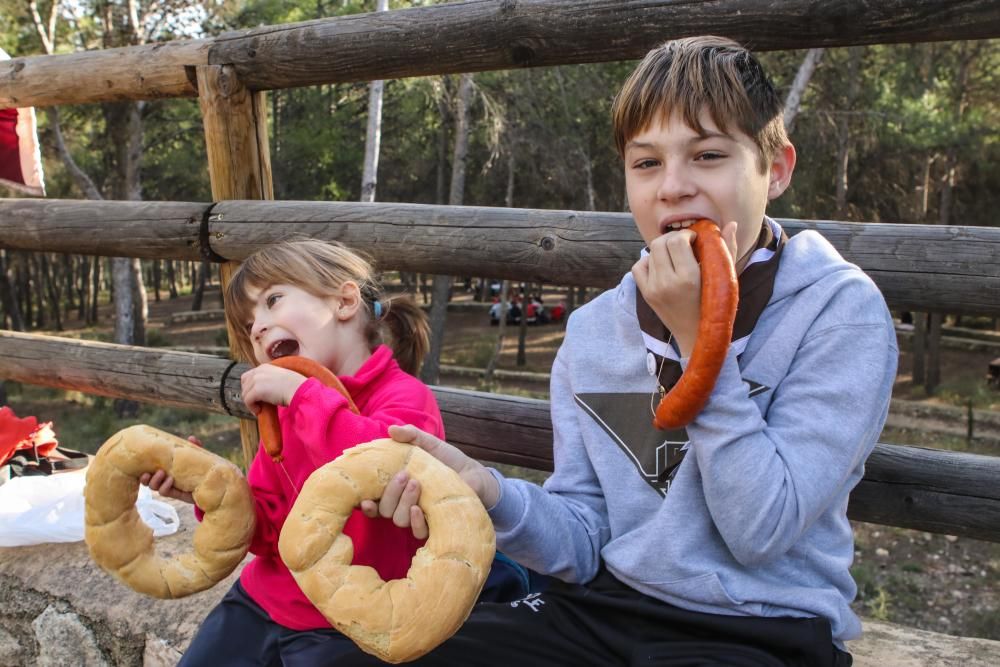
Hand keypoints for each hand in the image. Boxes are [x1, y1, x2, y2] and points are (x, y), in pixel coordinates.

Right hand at [138, 435, 200, 504]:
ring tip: (162, 473)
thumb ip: (194, 448)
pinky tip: (170, 480)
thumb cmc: (202, 468)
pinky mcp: (175, 494)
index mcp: (166, 467)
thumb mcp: (197, 456)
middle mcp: (165, 478)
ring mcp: (169, 486)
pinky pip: (163, 492)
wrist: (212, 484)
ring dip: (154, 481)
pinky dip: (164, 486)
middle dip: (144, 477)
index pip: (150, 467)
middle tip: (148, 472)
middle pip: (146, 480)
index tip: (141, 460)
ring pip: (153, 486)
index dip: (143, 466)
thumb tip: (191, 438)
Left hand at [240, 364, 308, 414]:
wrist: (299, 389)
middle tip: (257, 404)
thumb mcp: (281, 378)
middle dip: (248, 395)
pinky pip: (247, 401)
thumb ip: (270, 380)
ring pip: (245, 394)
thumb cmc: (295, 387)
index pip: (248, 376)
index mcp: (264, 367)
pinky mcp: (256, 390)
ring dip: (251, 403)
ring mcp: (256, 379)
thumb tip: (263, 393)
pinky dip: (252, 408)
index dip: (250, 388)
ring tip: (260, 409)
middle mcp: (258, 371)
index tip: (258, 397)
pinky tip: (260, 411)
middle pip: (244, 384)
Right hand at [359, 424, 500, 538]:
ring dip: (403, 502)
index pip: (373, 501)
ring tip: (416, 483)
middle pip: (384, 509)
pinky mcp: (434, 524)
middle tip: (404, 476)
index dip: (365, 504)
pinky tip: (419, 508)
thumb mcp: (429, 444)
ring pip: (399, 519)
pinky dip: (415, 521)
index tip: (364, 499)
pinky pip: (418, 531)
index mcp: (395, 488)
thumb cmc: (446, 460)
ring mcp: (417, 516)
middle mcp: (402, 504)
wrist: (472, 474)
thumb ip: (411, 436)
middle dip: (390, 494)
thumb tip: (392, 429)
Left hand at [632, 221, 737, 356]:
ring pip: (649, 253)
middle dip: (673, 238)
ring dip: (663, 249)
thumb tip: (731, 224)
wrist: (698, 336)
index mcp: (689, 277)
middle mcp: (667, 283)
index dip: (687, 234)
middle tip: (685, 244)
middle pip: (660, 243)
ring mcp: (654, 289)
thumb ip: (727, 249)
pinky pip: (638, 266)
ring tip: (675, 256)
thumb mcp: (725, 278)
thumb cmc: (716, 305)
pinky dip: (648, 261)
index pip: (677, 241)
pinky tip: (662, 266)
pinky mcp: (646, 294)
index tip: (695, 238)